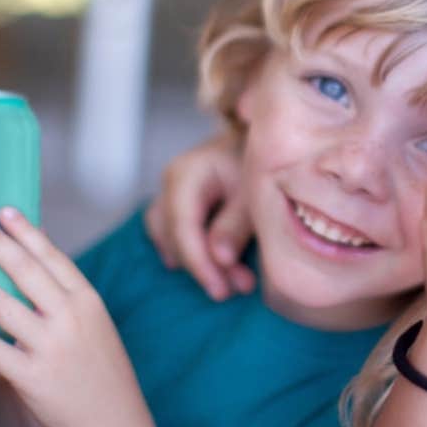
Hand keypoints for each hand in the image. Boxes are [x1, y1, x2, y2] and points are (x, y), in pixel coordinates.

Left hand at [0, 208, 162, 426]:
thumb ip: (64, 292)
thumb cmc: (99, 362)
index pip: (52, 257)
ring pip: (4, 305)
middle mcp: (69, 317)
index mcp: (87, 299)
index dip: (26, 232)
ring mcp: (50, 345)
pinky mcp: (30, 375)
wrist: (111, 412)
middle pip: (27, 272)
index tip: (6, 211)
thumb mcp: (93, 319)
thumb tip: (33, 257)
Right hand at [145, 135, 254, 300]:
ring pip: (169, 239)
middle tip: (241, 287)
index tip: (221, 290)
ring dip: (198, 263)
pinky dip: (190, 252)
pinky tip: (211, 267)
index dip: (199, 264)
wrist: (258, 136)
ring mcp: (169, 192)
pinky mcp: (175, 203)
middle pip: (175, 238)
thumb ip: (236, 223)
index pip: (183, 227)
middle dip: (206, 268)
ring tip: (230, 281)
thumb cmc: (255, 161)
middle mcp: (171, 182)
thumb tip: (219, 258)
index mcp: (187, 173)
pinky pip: (171, 235)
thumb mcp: (252, 190)